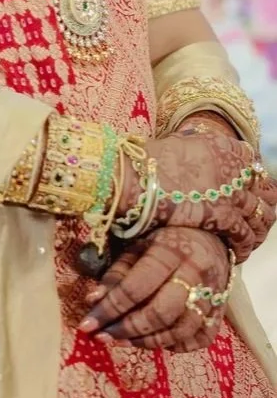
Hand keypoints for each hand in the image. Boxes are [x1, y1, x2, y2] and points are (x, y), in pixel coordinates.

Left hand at [79, 227, 230, 350]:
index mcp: (171, 251)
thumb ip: (118, 272)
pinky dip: (174, 345)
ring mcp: (212, 296)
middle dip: (127, 329)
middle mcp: (195, 275)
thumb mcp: (139, 244)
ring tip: (120, 340)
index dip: (109, 308)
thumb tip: (93, 300)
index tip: (87, 325)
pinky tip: (154, 340)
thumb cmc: (167, 239)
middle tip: (103, 336)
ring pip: (179, 331)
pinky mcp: (221, 313)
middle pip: (160, 313)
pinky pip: (198, 339)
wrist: (213, 238)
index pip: (136, 287)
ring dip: (146, 341)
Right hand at [119, 131, 276, 263]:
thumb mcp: (178, 143)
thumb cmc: (147, 160)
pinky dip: (244, 246)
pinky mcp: (222, 217)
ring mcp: (230, 193)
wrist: (135, 176)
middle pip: (264, 191)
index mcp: (222, 147)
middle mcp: (233, 168)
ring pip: (260, 215)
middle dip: (263, 204)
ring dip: (259, 228)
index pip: (252, 162)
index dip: (252, 177)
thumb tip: (196, 148)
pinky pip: (245, 235)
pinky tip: (239, 253)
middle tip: (256, 216)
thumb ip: (196, 147)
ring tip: (252, 237)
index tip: (248, 187)